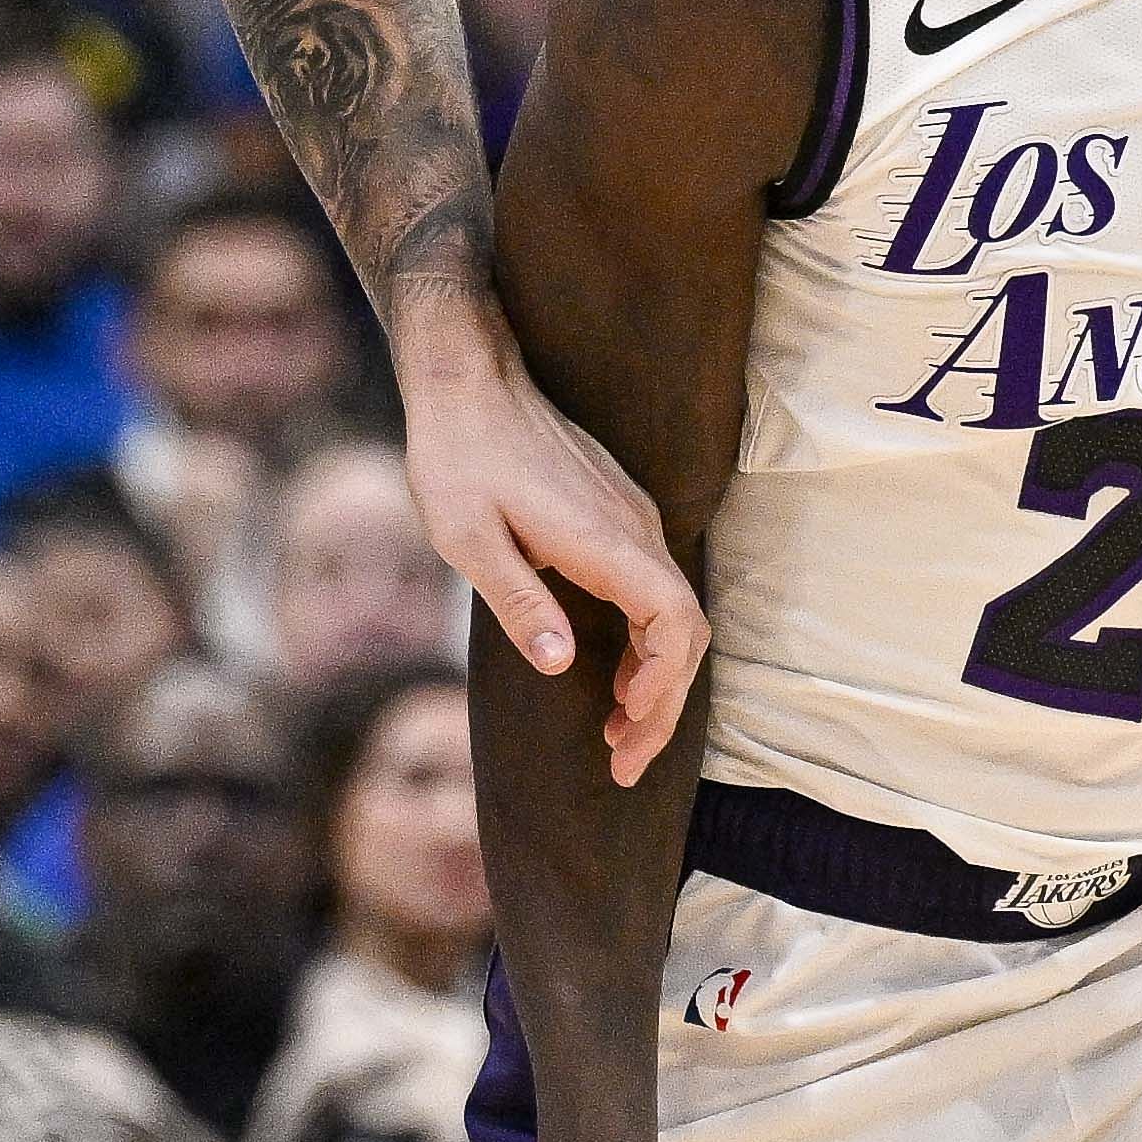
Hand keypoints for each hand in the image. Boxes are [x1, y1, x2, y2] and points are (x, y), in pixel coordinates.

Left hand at [393, 297, 702, 786]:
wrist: (467, 379)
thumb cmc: (456, 457)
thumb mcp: (467, 538)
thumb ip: (518, 601)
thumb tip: (561, 665)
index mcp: (604, 538)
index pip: (672, 621)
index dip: (663, 684)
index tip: (626, 726)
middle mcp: (634, 527)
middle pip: (684, 628)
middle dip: (663, 704)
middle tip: (623, 762)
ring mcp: (631, 518)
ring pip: (674, 611)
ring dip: (656, 678)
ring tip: (620, 734)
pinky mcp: (619, 515)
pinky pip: (655, 590)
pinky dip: (647, 643)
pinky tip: (618, 675)